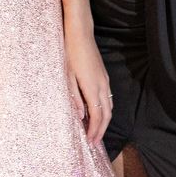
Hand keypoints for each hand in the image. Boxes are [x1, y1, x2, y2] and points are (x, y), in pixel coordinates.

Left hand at [64, 28, 112, 142]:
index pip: (97, 116)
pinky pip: (107, 98)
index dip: (94, 131)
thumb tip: (79, 116)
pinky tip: (95, 113)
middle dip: (101, 131)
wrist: (80, 32)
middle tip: (94, 144)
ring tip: (94, 132)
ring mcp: (105, 80)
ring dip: (103, 121)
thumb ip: (73, 97)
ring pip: (109, 107)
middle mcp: (102, 85)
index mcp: (92, 87)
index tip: (90, 143)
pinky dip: (104, 110)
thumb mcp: (66, 75)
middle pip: (107, 114)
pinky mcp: (104, 76)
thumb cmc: (69, 52)